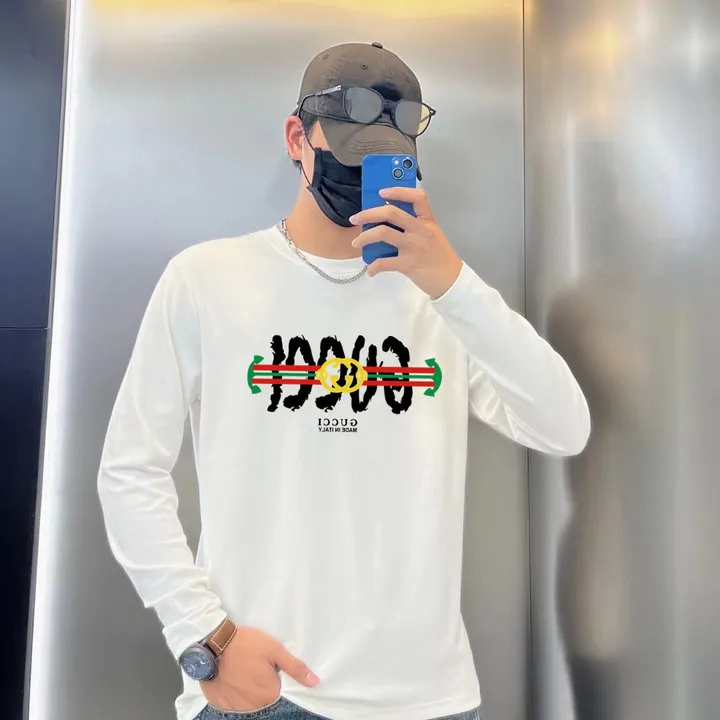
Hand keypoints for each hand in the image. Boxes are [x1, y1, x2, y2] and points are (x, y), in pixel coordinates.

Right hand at [201, 627, 318, 712]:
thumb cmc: (245, 645)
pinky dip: (233, 691)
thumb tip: (314, 682)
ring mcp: (235, 707)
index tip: (267, 665)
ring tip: (241, 668)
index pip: (279, 690)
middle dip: (261, 681)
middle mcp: (253, 706)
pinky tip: (231, 676)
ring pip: (248, 699)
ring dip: (247, 687)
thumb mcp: (275, 650)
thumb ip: (295, 668)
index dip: (274, 675)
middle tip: (253, 663)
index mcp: (269, 694)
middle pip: (263, 695)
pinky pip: (232, 701)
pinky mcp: (220, 703)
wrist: (212, 644)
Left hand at [349, 187, 462, 298]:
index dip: (398, 191)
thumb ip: (414, 226)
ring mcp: (414, 247)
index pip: (417, 197)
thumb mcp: (432, 235)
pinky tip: (371, 270)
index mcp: (428, 221)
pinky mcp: (408, 264)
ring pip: (383, 233)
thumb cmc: (440, 257)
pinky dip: (373, 266)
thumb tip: (387, 222)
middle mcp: (421, 230)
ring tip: (356, 243)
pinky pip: (384, 262)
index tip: (382, 192)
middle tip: (356, 218)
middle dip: (368, 214)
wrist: (451, 280)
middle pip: (391, 213)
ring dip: (364, 237)